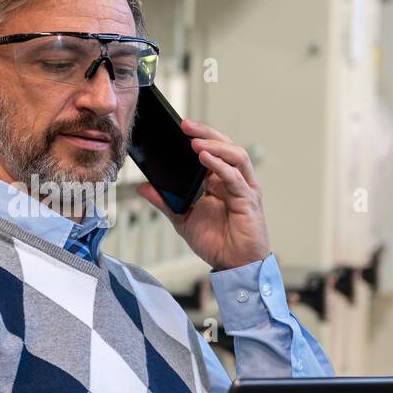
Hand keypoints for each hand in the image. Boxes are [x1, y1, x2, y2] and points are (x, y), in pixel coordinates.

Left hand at [138, 119, 270, 270]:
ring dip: (215, 145)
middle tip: (185, 125)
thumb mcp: (182, 219)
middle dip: (206, 133)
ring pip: (236, 155)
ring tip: (195, 142)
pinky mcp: (248, 200)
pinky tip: (205, 160)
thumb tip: (143, 188)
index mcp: (220, 182)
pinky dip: (220, 166)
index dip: (199, 136)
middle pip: (226, 146)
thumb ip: (165, 202)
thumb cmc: (217, 243)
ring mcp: (244, 188)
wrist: (234, 266)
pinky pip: (235, 177)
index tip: (179, 127)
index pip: (213, 150)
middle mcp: (235, 180)